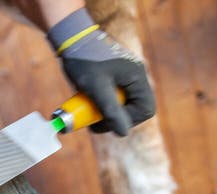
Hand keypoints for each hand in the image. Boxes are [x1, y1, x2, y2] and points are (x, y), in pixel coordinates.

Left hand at [48, 8, 155, 135]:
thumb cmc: (84, 60)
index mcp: (137, 76)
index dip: (128, 121)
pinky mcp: (114, 77)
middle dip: (114, 118)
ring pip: (122, 105)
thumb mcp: (97, 88)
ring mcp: (125, 76)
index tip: (107, 121)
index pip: (145, 109)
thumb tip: (123, 133)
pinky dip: (101, 104)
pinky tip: (86, 103)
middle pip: (134, 109)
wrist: (71, 38)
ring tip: (86, 114)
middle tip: (93, 123)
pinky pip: (113, 97)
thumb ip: (111, 111)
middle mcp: (135, 76)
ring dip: (105, 113)